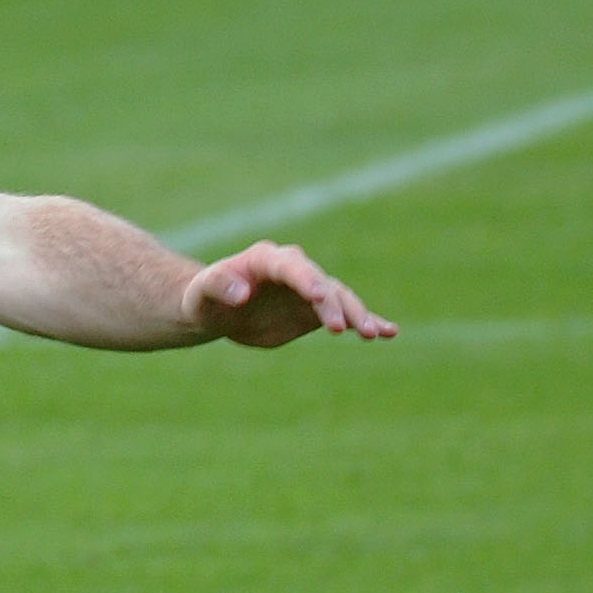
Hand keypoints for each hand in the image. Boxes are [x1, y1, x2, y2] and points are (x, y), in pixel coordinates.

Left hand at [184, 241, 396, 347]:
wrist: (217, 310)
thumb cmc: (205, 298)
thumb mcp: (203, 292)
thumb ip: (220, 287)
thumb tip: (242, 294)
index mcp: (267, 259)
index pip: (293, 267)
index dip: (307, 281)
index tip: (319, 297)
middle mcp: (295, 270)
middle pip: (322, 283)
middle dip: (335, 304)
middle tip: (345, 328)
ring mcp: (309, 289)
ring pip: (341, 298)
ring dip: (358, 314)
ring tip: (376, 334)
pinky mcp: (317, 310)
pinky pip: (346, 313)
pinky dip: (368, 320)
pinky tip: (390, 332)